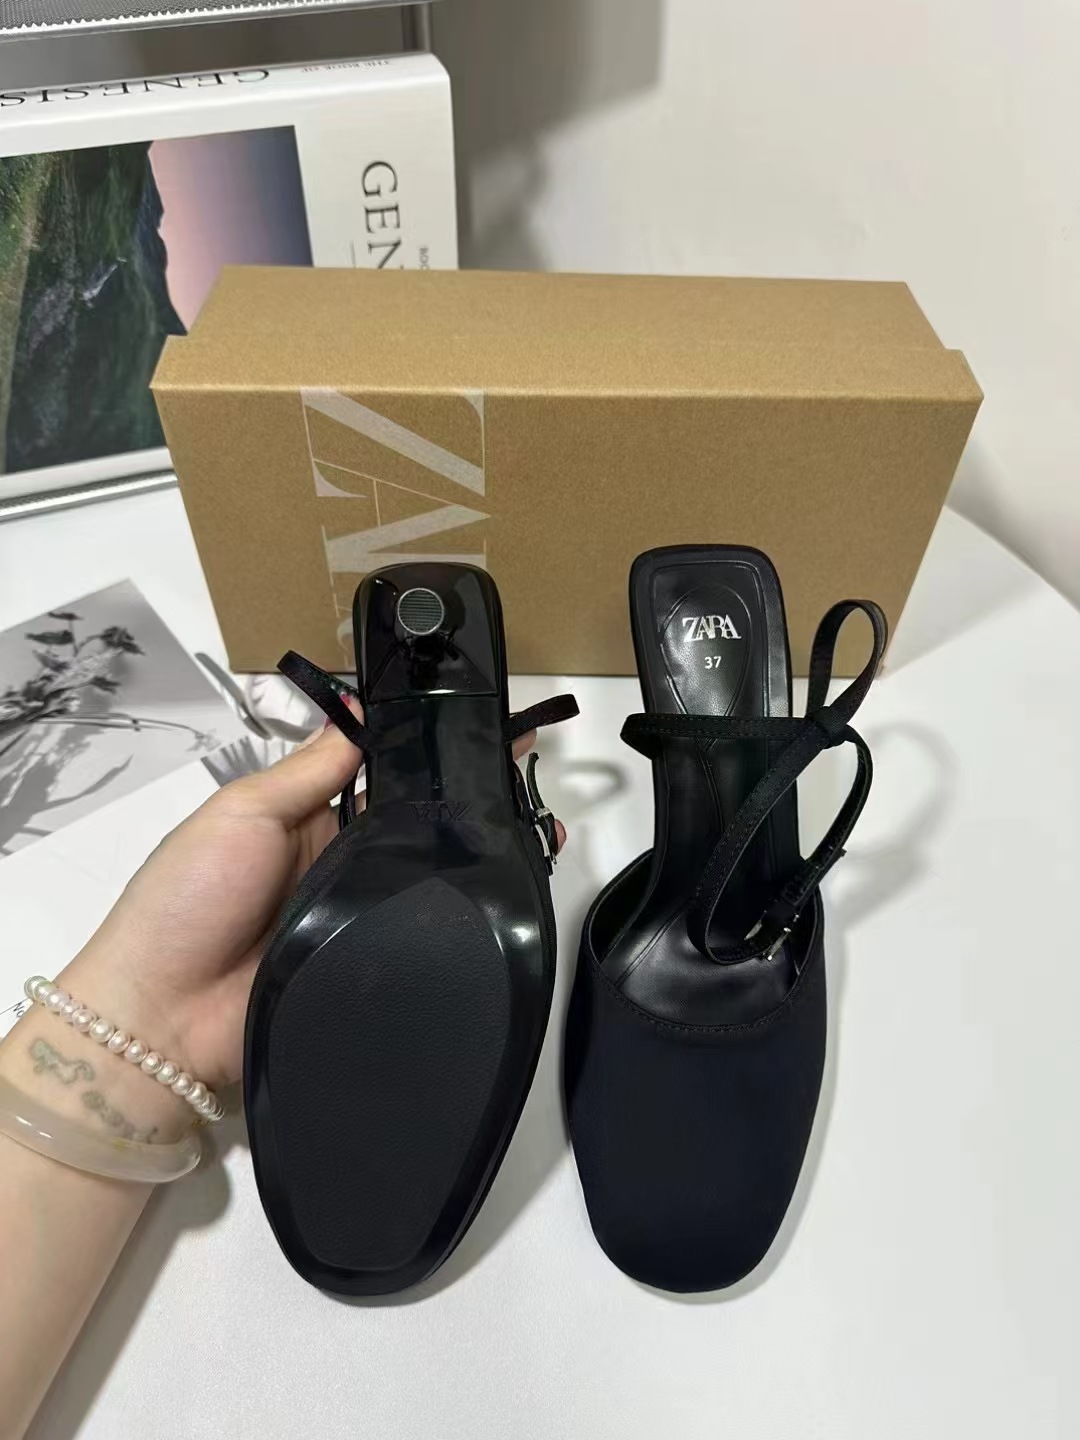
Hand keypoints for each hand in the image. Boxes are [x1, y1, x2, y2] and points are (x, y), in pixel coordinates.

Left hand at [58, 720, 561, 1094]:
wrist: (161, 1019)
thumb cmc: (187, 899)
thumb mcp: (240, 813)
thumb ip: (306, 769)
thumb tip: (361, 710)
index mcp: (306, 819)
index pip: (377, 777)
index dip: (424, 755)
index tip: (488, 727)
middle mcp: (337, 867)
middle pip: (412, 829)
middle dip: (462, 806)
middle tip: (523, 774)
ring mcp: (356, 921)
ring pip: (424, 884)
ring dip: (465, 863)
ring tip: (529, 831)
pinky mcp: (368, 972)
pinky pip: (417, 942)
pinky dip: (449, 925)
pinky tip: (497, 902)